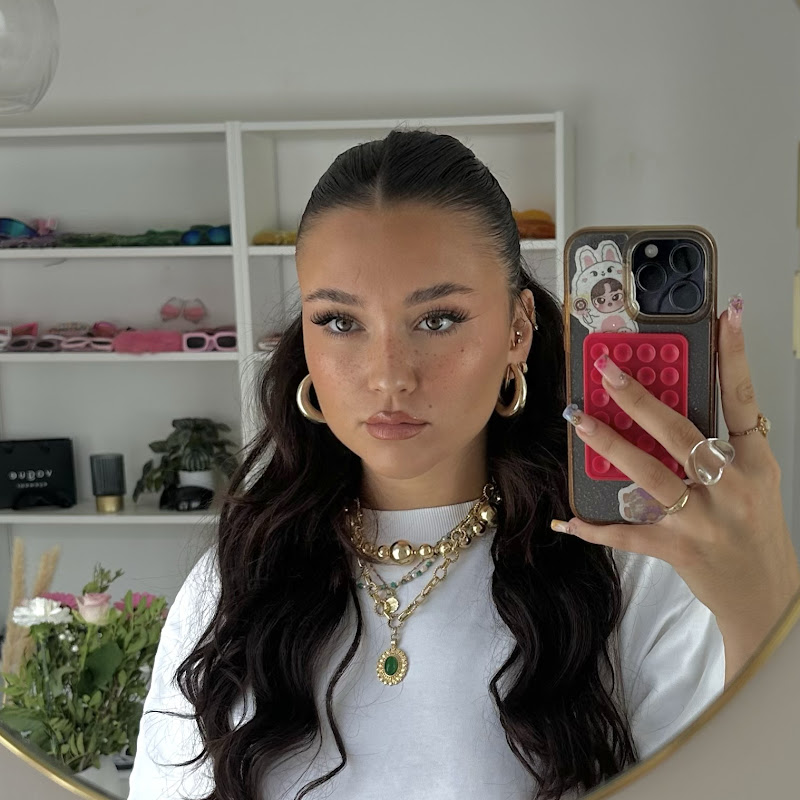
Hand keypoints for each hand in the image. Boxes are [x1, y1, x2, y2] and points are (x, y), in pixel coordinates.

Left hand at [553, 297, 799, 675]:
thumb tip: (672, 401)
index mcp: (754, 464)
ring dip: (611, 445)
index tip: (723, 315)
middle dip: (642, 400)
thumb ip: (724, 443)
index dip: (734, 356)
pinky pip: (629, 534)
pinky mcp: (679, 550)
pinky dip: (596, 527)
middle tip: (608, 372)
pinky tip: (568, 519)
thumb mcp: (754, 480)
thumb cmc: (756, 530)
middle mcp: (732, 488)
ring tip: (579, 420)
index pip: (742, 400)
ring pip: (651, 475)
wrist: (766, 595)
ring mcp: (705, 521)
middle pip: (683, 433)